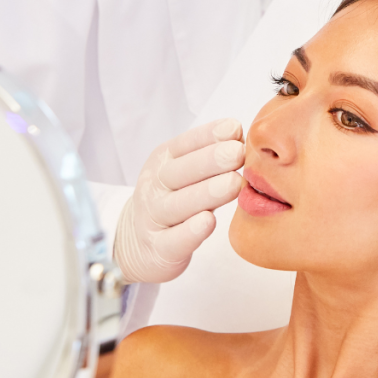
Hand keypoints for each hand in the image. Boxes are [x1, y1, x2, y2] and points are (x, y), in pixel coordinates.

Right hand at [113, 118, 245, 282]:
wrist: (138, 243)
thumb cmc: (173, 200)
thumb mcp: (185, 172)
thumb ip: (209, 156)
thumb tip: (239, 135)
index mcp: (163, 161)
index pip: (184, 144)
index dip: (208, 136)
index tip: (235, 129)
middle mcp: (155, 187)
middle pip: (180, 172)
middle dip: (210, 160)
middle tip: (237, 153)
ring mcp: (154, 218)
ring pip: (179, 204)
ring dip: (207, 192)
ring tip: (233, 183)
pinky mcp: (160, 248)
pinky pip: (175, 239)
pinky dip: (191, 231)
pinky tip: (208, 221)